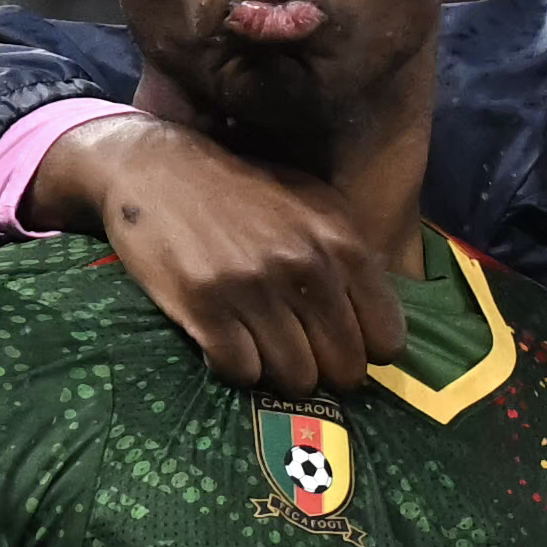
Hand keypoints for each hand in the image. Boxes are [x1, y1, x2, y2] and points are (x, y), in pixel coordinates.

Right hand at [29, 113, 406, 394]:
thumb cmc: (244, 192)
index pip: (387, 339)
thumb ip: (353, 260)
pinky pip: (242, 373)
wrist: (159, 168)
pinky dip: (237, 367)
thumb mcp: (315, 208)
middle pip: (344, 369)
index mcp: (342, 244)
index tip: (343, 344)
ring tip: (263, 346)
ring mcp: (254, 288)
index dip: (366, 351)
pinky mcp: (205, 306)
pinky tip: (228, 342)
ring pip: (296, 378)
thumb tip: (381, 328)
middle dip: (326, 370)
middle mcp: (305, 267)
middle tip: (302, 354)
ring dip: (281, 372)